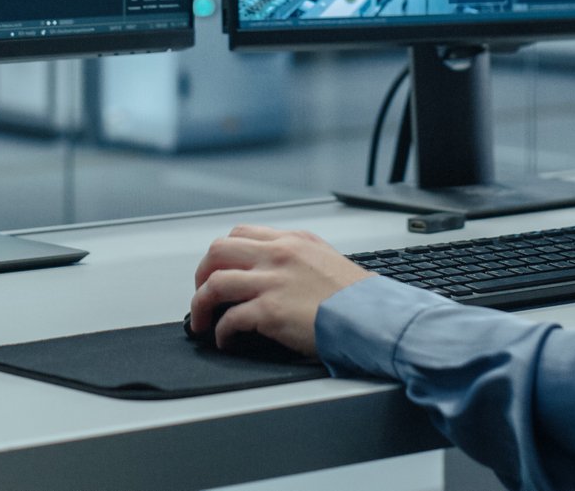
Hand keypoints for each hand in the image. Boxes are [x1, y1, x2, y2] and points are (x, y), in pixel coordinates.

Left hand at [188, 225, 372, 356]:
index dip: (222, 254)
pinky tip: (227, 340)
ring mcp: (273, 281)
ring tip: (202, 322)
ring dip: (200, 305)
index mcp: (293, 241)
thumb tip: (277, 272)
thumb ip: (299, 259)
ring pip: (214, 283)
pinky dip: (221, 332)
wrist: (374, 318)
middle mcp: (279, 255)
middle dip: (201, 274)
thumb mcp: (328, 260)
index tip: (218, 271)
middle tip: (202, 294)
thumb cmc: (358, 298)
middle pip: (218, 251)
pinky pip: (230, 319)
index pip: (241, 234)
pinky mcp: (270, 311)